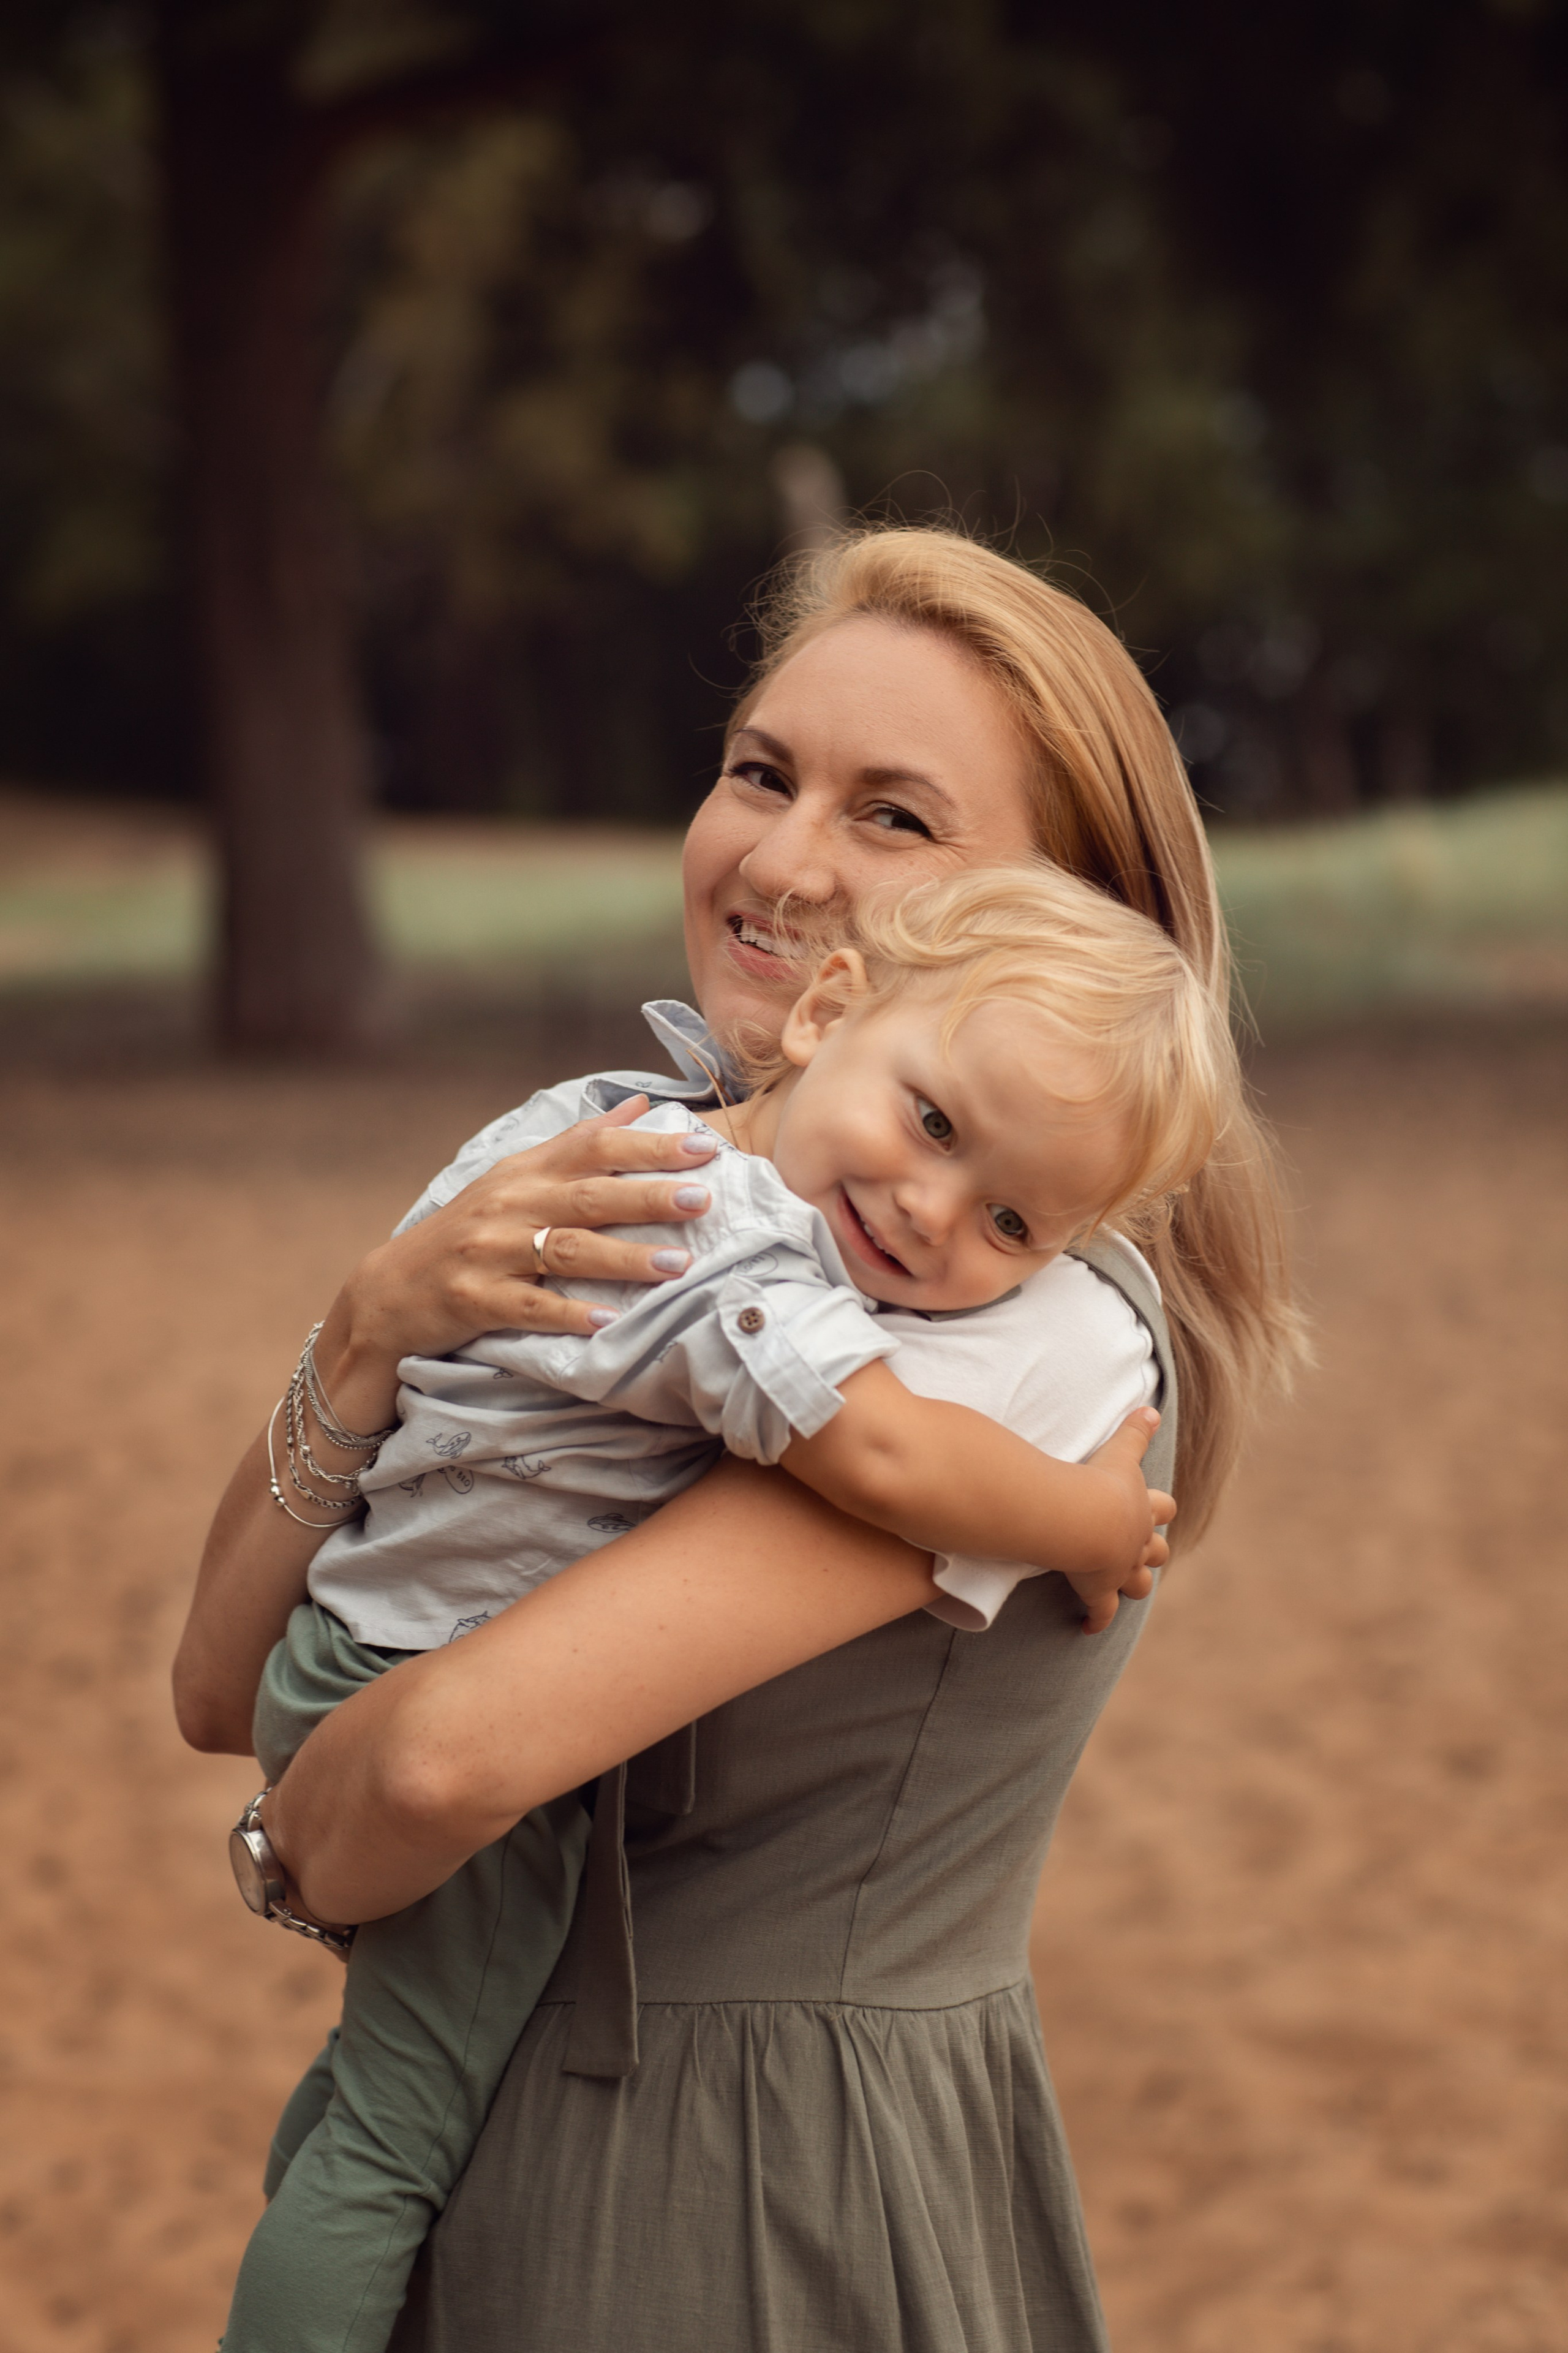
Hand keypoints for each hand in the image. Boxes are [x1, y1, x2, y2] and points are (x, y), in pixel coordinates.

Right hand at [313, 1096, 718, 1431]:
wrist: (389, 1291)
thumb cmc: (468, 1234)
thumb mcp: (516, 1179)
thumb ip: (578, 1144)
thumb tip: (639, 1106)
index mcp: (525, 1173)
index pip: (593, 1147)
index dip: (649, 1146)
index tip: (703, 1147)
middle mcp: (508, 1205)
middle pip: (588, 1197)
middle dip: (648, 1197)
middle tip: (701, 1199)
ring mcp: (489, 1253)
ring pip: (565, 1252)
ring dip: (623, 1258)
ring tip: (676, 1265)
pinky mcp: (475, 1300)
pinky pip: (529, 1307)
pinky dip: (568, 1313)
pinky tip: (606, 1320)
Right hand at [1070, 1409, 1175, 1634]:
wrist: (1084, 1518)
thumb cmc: (1099, 1482)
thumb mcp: (1120, 1452)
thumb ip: (1135, 1431)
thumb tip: (1152, 1408)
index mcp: (1141, 1509)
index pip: (1162, 1508)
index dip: (1159, 1509)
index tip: (1156, 1510)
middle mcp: (1137, 1542)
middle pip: (1156, 1550)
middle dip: (1152, 1550)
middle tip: (1142, 1551)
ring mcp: (1120, 1569)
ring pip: (1138, 1583)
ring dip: (1133, 1584)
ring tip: (1125, 1587)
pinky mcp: (1099, 1591)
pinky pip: (1101, 1612)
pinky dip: (1096, 1620)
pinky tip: (1088, 1627)